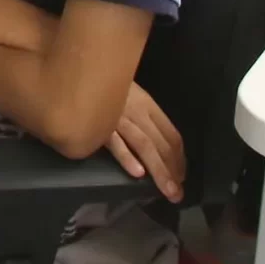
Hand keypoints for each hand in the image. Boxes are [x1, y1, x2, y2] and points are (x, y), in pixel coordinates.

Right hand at [104, 83, 184, 200]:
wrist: (82, 68)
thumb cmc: (106, 84)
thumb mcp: (130, 94)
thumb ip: (142, 115)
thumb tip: (158, 142)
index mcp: (148, 106)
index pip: (172, 135)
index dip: (180, 159)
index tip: (181, 176)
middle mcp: (138, 113)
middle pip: (162, 144)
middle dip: (173, 171)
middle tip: (178, 195)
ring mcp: (119, 118)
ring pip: (144, 146)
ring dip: (158, 170)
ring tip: (168, 190)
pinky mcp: (99, 124)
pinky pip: (115, 142)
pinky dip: (127, 157)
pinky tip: (137, 173)